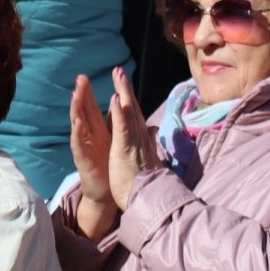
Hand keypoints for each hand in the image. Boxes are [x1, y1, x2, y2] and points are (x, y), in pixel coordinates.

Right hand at [68, 74, 117, 237]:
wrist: (107, 193)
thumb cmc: (111, 168)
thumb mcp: (116, 144)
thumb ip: (117, 128)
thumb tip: (123, 113)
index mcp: (98, 131)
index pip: (94, 107)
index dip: (93, 92)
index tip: (90, 77)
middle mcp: (89, 136)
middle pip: (84, 111)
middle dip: (83, 94)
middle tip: (80, 78)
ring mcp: (84, 146)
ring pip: (78, 124)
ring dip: (76, 109)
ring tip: (75, 94)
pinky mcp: (83, 159)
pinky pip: (78, 144)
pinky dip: (77, 133)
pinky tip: (77, 122)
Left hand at [105, 67, 162, 209]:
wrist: (147, 201)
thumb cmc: (143, 183)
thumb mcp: (146, 159)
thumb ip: (149, 142)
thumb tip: (153, 130)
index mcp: (140, 140)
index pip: (135, 115)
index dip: (129, 98)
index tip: (123, 83)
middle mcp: (139, 137)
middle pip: (133, 108)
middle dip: (126, 88)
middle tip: (119, 69)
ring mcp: (134, 142)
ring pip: (129, 113)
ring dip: (124, 92)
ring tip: (118, 74)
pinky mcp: (126, 150)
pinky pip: (123, 128)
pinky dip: (120, 113)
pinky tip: (116, 98)